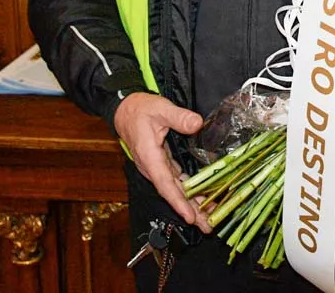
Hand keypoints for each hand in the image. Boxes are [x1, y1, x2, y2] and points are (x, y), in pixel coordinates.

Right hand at [113, 92, 210, 232]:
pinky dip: (189, 191)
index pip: (165, 184)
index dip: (178, 201)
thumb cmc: (141, 109)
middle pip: (173, 193)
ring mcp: (157, 168)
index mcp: (150, 157)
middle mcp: (153, 167)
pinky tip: (202, 198)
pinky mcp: (162, 165)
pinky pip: (177, 181)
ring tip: (209, 218)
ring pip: (176, 190)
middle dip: (190, 211)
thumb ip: (178, 116)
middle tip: (208, 227)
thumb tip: (196, 123)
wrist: (125, 110)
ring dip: (192, 204)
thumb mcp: (160, 108)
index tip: (189, 216)